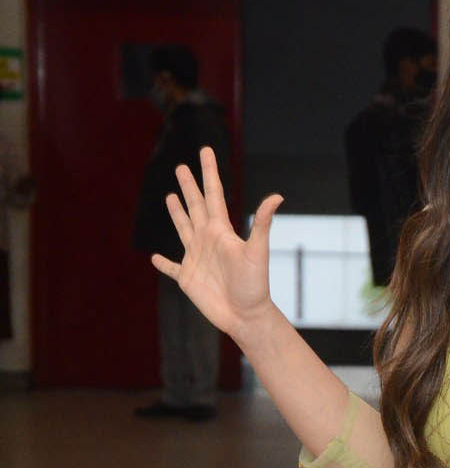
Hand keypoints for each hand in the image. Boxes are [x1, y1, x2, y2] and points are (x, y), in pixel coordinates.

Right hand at [151, 146, 283, 341]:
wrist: (246, 316)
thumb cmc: (254, 285)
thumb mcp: (258, 252)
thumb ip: (261, 224)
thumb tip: (277, 196)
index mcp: (221, 231)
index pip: (213, 195)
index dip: (209, 172)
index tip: (205, 151)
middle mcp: (208, 240)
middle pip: (195, 206)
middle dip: (188, 186)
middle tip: (180, 167)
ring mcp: (196, 258)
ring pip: (183, 229)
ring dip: (176, 213)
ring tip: (170, 197)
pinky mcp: (188, 279)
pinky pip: (172, 268)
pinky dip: (163, 263)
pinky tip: (155, 258)